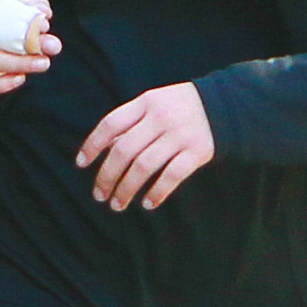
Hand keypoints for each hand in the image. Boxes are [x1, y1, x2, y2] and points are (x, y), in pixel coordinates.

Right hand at [0, 0, 54, 98]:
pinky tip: (21, 78)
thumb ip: (32, 9)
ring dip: (17, 63)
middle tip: (52, 46)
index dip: (20, 14)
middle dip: (23, 41)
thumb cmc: (4, 26)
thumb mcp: (17, 12)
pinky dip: (2, 84)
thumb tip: (44, 14)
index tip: (46, 24)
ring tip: (43, 63)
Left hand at [75, 81, 215, 211]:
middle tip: (99, 195)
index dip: (93, 145)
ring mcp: (179, 134)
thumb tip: (102, 149)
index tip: (81, 164)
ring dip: (127, 189)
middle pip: (124, 150)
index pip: (111, 124)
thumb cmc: (180, 107)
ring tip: (118, 204)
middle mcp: (160, 117)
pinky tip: (147, 203)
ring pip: (144, 166)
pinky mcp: (198, 150)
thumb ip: (132, 122)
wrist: (226, 104)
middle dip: (107, 176)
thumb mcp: (155, 103)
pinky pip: (172, 175)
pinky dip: (157, 192)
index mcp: (146, 102)